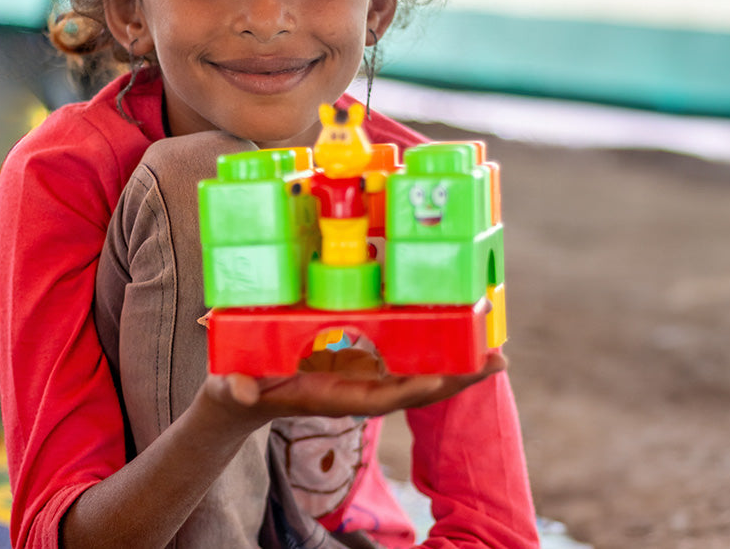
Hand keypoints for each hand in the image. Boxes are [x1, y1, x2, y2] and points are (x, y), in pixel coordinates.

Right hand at [202, 349, 506, 422]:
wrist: (240, 399)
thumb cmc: (235, 389)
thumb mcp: (230, 387)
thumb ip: (234, 389)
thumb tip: (237, 389)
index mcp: (330, 395)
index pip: (379, 397)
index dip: (411, 388)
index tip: (443, 378)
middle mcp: (354, 388)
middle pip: (413, 387)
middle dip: (456, 377)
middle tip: (499, 359)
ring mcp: (359, 377)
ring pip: (416, 372)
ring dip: (455, 362)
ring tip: (495, 347)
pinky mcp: (357, 362)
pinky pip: (402, 357)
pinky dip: (433, 345)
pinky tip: (457, 331)